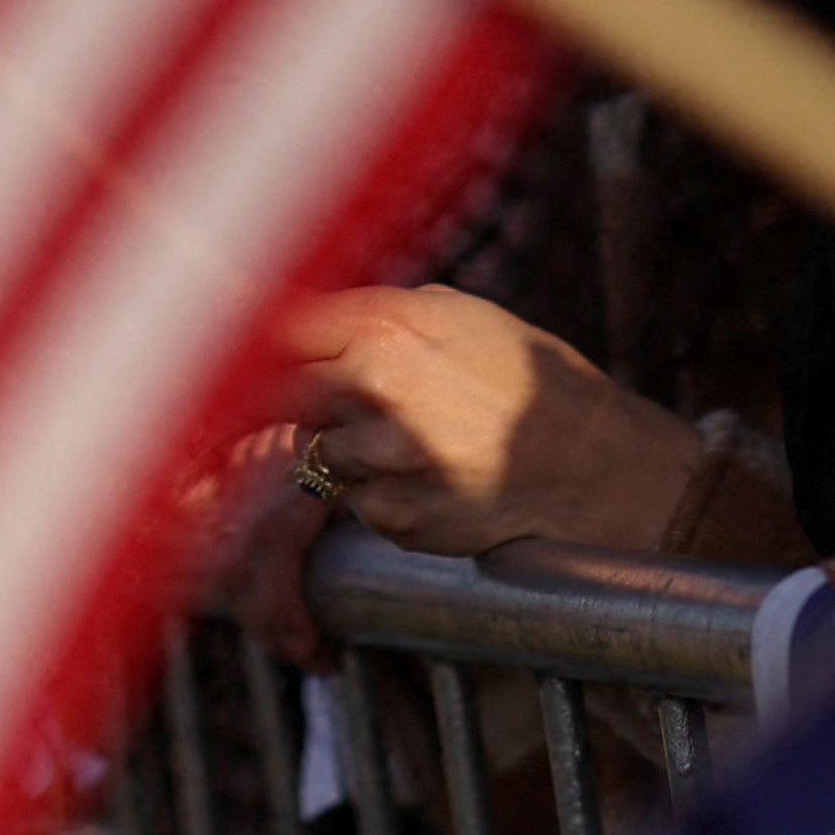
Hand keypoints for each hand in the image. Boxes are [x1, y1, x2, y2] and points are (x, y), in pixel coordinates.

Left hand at [271, 285, 711, 566]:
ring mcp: (384, 461)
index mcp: (387, 329)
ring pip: (320, 454)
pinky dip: (379, 495)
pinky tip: (432, 481)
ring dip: (345, 452)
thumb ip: (381, 315)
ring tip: (411, 444)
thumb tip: (309, 318)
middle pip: (280, 395)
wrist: (591, 462)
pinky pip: (356, 504)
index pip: (280, 332)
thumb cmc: (525, 377)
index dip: (253, 345)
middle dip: (286, 401)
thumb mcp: (460, 317)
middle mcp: (376, 391)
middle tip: (316, 406)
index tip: (243, 354)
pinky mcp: (395, 519)